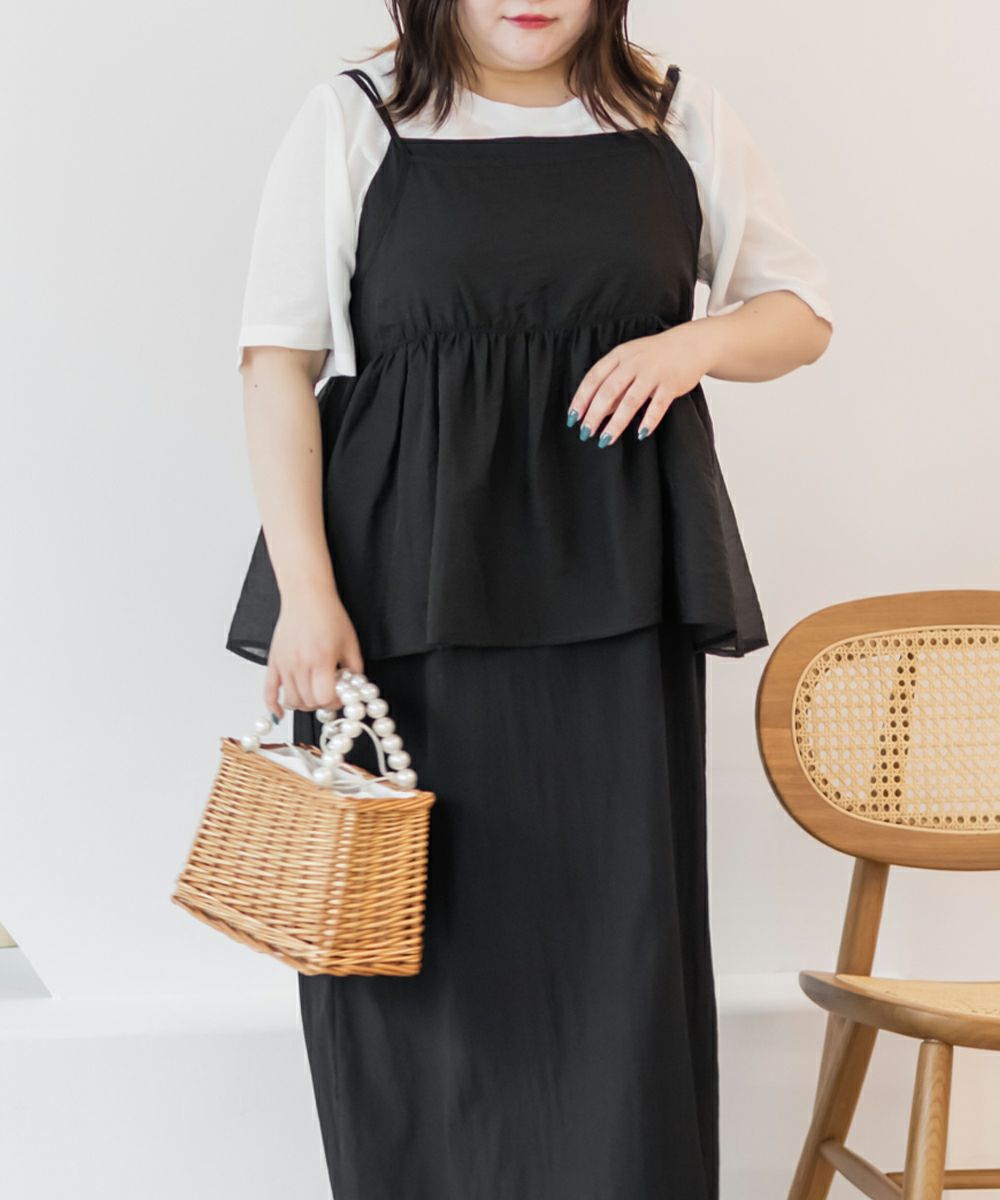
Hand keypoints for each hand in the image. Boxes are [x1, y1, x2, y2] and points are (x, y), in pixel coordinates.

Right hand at [264, 585, 364, 718]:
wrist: (306, 597)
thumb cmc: (328, 615)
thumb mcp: (350, 642)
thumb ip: (355, 669)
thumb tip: (354, 689)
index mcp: (320, 660)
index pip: (324, 698)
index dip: (335, 703)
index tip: (340, 697)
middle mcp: (300, 664)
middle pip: (308, 702)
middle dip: (321, 703)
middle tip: (329, 694)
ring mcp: (284, 664)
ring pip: (292, 700)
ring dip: (304, 704)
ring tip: (313, 694)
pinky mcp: (273, 662)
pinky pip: (268, 691)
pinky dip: (273, 705)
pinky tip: (280, 712)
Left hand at [566, 320, 713, 445]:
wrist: (691, 343)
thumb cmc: (655, 356)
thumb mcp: (629, 363)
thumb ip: (613, 386)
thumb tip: (596, 412)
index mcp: (619, 356)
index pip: (593, 378)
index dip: (581, 399)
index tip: (572, 418)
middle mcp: (634, 363)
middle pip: (608, 391)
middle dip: (594, 414)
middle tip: (585, 433)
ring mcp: (653, 373)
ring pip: (630, 401)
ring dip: (616, 423)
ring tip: (606, 440)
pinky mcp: (671, 383)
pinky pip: (658, 405)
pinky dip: (649, 420)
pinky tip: (640, 434)